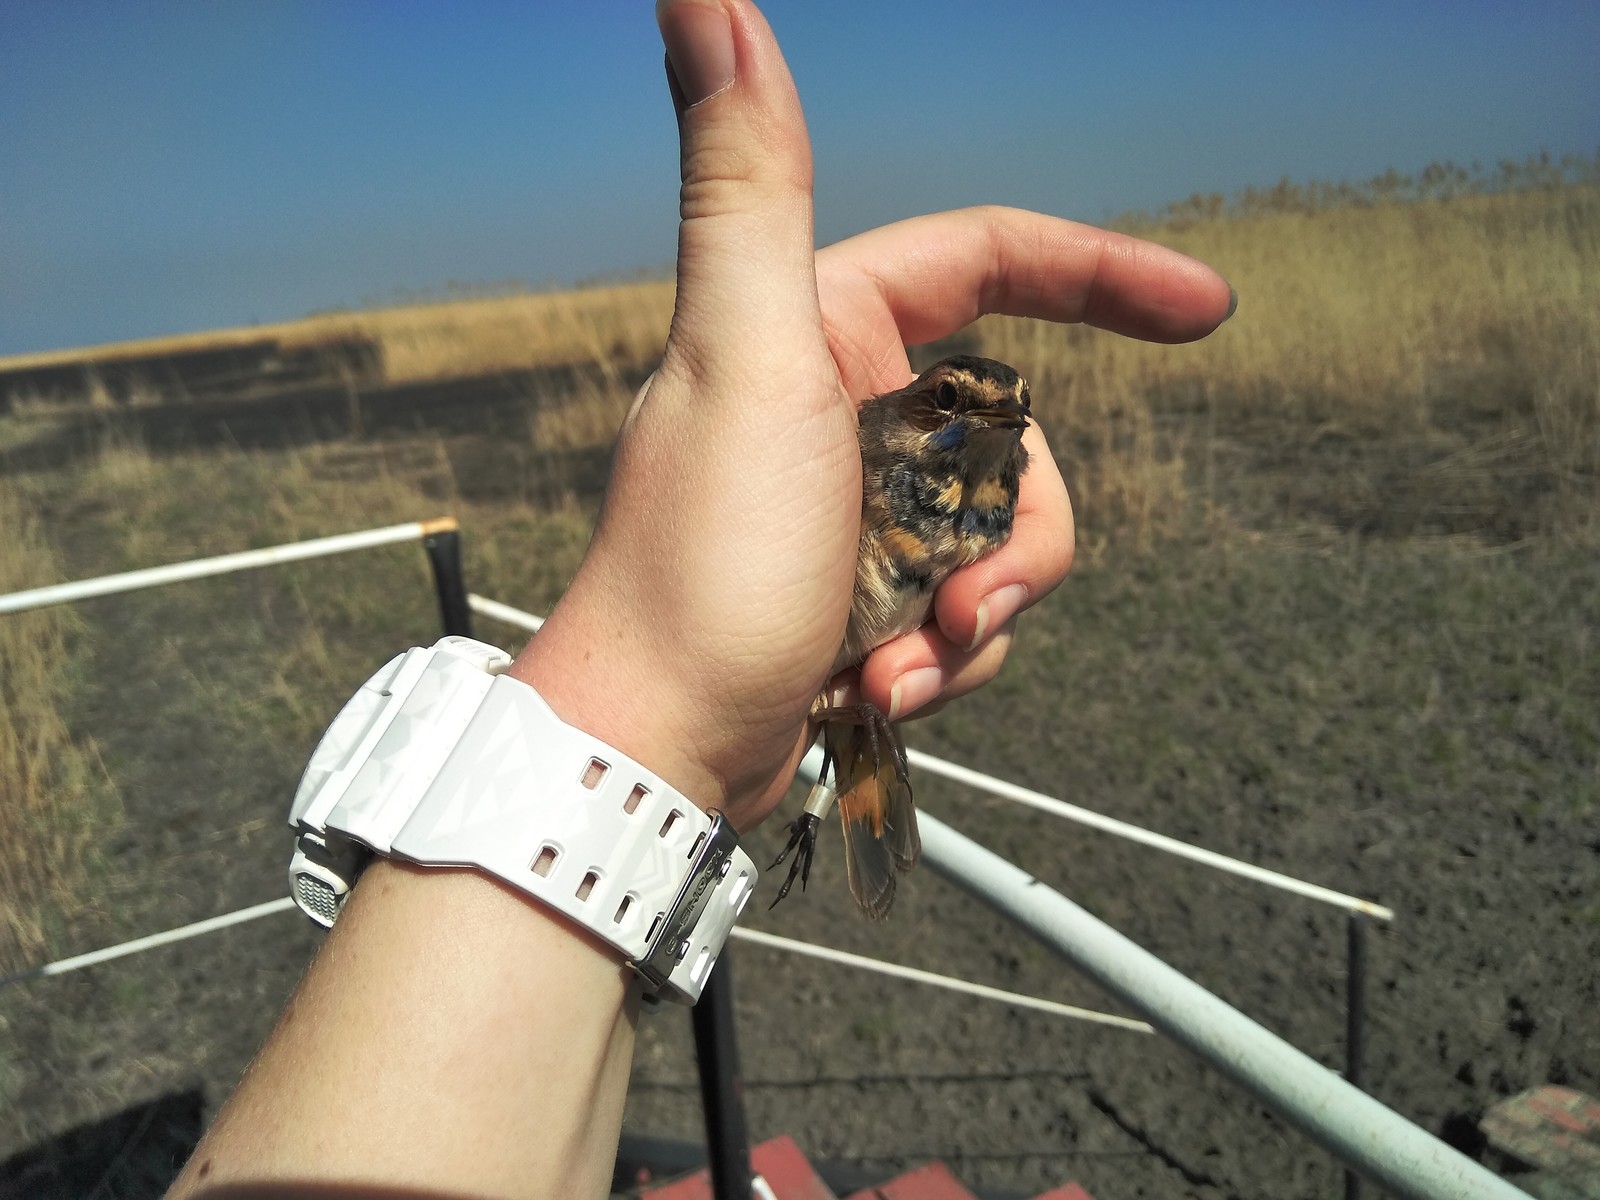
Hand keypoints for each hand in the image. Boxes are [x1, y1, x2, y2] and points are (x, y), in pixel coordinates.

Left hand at [510, 0, 1232, 830]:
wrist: (654, 748)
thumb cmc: (698, 565)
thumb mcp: (748, 361)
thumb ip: (747, 181)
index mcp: (824, 329)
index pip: (992, 261)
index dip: (1104, 274)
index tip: (1204, 310)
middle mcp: (847, 409)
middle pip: (1022, 440)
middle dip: (1014, 536)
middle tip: (960, 601)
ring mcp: (863, 510)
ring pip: (1005, 537)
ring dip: (976, 614)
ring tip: (901, 664)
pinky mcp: (867, 596)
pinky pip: (969, 611)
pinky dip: (944, 660)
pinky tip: (876, 696)